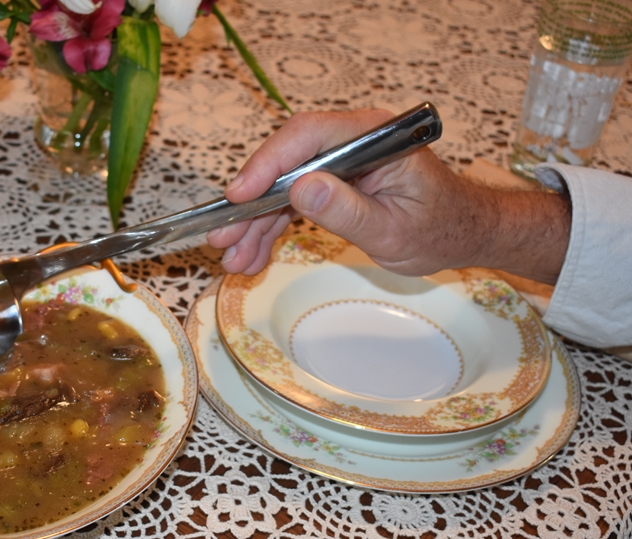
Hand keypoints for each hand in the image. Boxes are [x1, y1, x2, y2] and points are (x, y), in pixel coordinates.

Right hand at [206, 108, 570, 283]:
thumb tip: (302, 189)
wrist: (460, 233)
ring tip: (232, 257)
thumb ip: (347, 209)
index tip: (240, 195)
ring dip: (254, 224)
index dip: (268, 164)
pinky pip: (291, 203)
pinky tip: (250, 254)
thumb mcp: (393, 228)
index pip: (307, 137)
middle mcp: (348, 143)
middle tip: (223, 236)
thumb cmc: (440, 227)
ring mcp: (336, 164)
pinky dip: (270, 229)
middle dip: (251, 204)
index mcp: (370, 137)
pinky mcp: (330, 185)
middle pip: (284, 164)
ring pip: (281, 188)